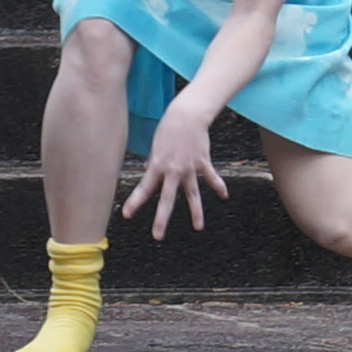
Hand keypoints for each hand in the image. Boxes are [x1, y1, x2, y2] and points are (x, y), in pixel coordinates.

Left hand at [127, 108, 234, 236]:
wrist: (187, 115)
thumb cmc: (168, 128)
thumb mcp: (156, 145)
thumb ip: (153, 160)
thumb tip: (149, 168)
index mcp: (157, 165)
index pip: (144, 188)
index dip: (135, 201)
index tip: (127, 214)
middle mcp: (173, 170)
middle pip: (167, 199)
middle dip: (162, 218)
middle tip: (157, 235)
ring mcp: (189, 168)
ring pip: (192, 194)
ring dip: (196, 212)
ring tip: (198, 227)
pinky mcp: (202, 162)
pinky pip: (211, 177)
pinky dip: (218, 186)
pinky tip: (224, 196)